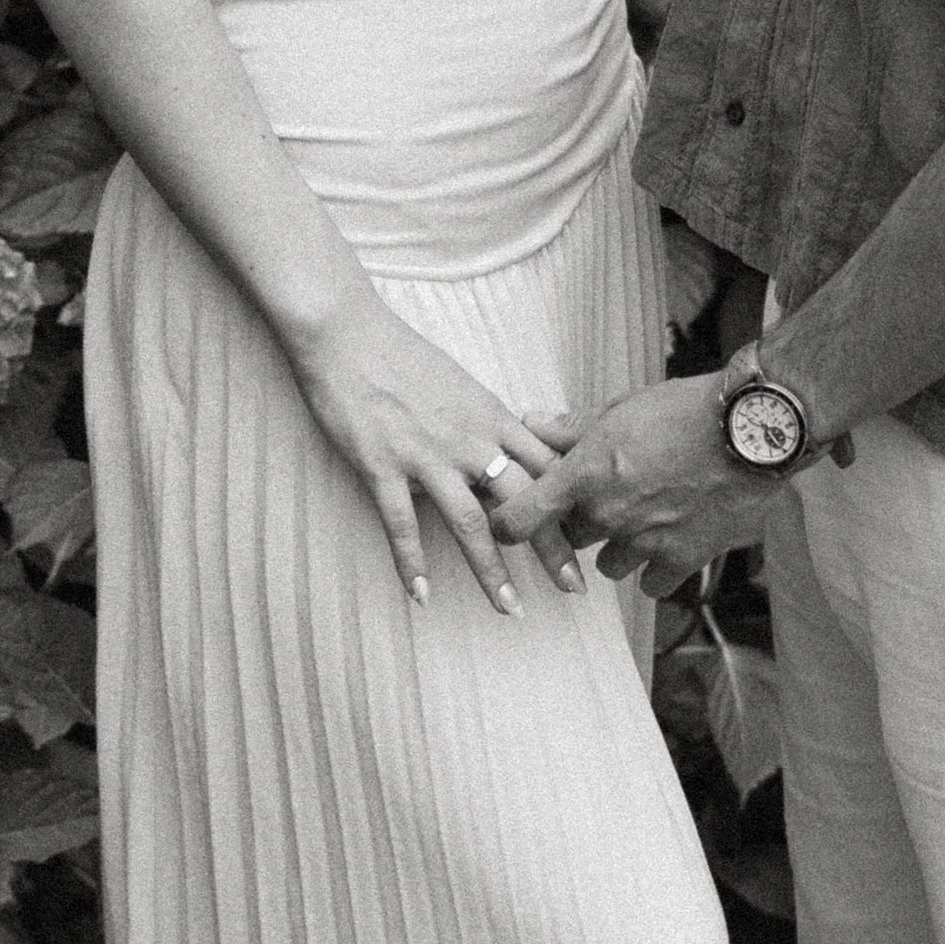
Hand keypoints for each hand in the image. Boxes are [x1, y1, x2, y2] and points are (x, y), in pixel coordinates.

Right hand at [289, 291, 584, 615]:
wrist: (347, 335)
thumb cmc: (404, 357)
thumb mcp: (464, 387)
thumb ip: (491, 424)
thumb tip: (517, 453)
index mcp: (493, 418)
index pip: (548, 468)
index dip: (575, 504)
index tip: (597, 535)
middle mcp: (469, 440)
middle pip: (524, 501)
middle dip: (552, 548)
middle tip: (574, 588)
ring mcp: (426, 456)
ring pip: (471, 522)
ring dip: (492, 570)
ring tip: (510, 608)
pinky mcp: (382, 466)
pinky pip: (402, 524)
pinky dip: (412, 564)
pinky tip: (421, 596)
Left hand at [488, 374, 778, 596]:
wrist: (751, 428)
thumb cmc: (685, 410)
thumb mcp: (621, 409)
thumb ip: (570, 427)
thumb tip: (530, 422)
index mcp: (584, 474)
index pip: (518, 519)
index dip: (507, 525)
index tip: (510, 525)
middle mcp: (608, 514)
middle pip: (569, 539)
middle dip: (581, 524)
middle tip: (606, 500)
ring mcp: (645, 540)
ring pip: (610, 566)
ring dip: (619, 548)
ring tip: (644, 518)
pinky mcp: (684, 558)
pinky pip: (652, 584)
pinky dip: (656, 569)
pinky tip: (669, 543)